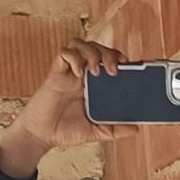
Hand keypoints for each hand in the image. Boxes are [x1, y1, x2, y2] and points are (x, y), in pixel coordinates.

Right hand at [0, 37, 127, 174]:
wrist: (43, 135)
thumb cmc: (66, 130)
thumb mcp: (97, 132)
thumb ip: (115, 129)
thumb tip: (136, 128)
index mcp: (93, 85)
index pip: (108, 60)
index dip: (118, 56)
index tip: (129, 64)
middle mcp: (82, 75)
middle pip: (96, 48)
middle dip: (108, 53)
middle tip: (113, 69)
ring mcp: (68, 72)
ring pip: (80, 44)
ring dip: (91, 52)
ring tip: (95, 70)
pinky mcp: (55, 73)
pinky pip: (63, 53)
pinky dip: (73, 57)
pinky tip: (78, 72)